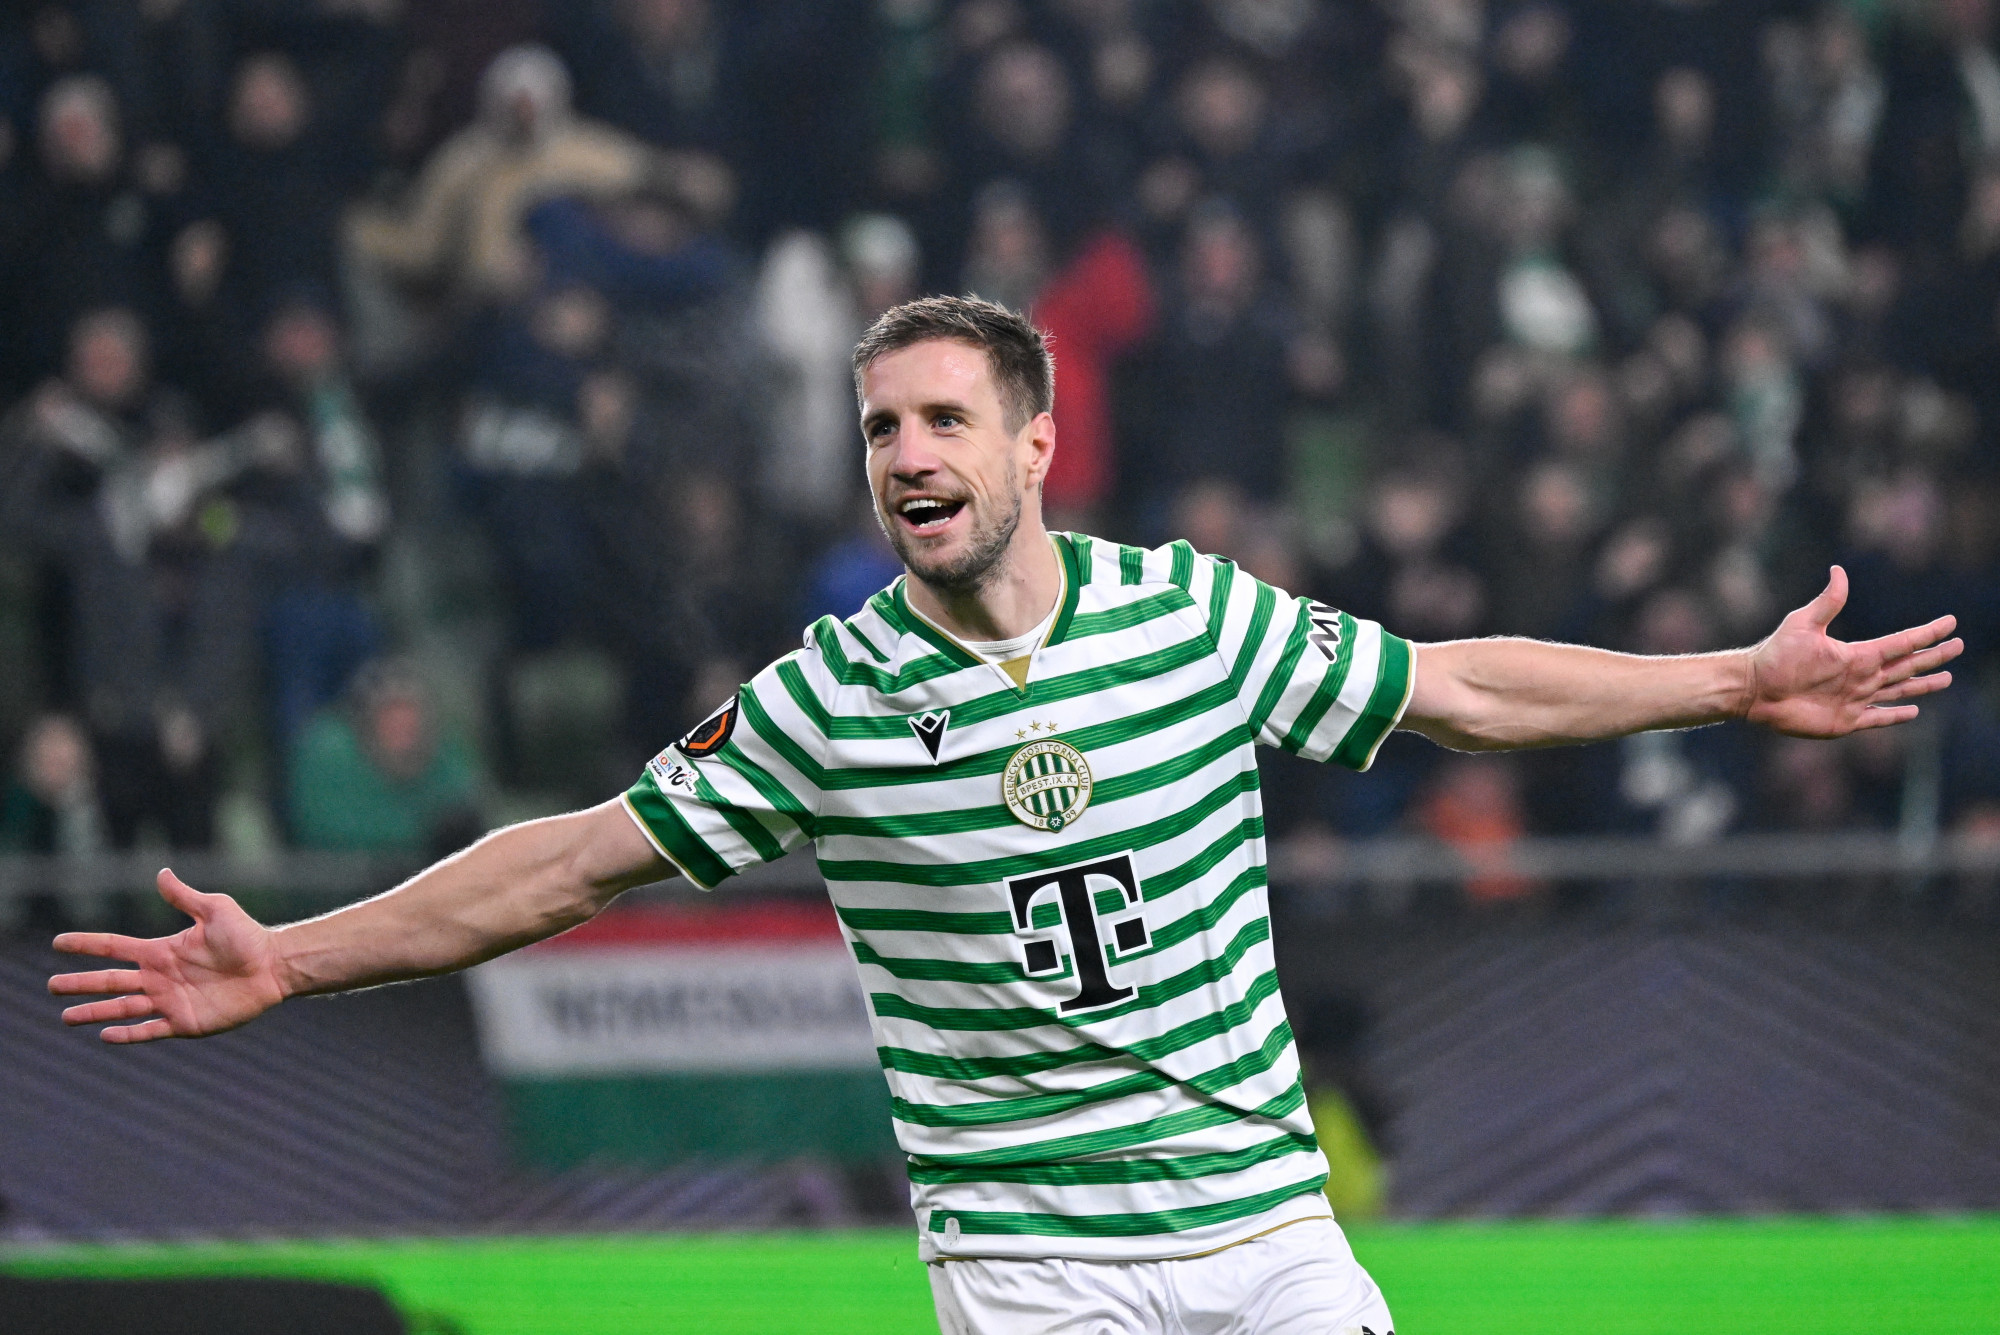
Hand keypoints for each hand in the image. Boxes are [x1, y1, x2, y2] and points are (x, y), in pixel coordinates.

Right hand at [49, 869, 287, 1042]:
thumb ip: (184, 896)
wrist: (273, 967)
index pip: (114, 947)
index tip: (57, 943)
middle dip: (81, 984)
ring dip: (94, 1012)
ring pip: (122, 1009)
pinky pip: (149, 1030)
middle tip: (52, 986)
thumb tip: (161, 872)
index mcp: (161, 951)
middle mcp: (159, 977)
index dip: (86, 945)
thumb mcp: (214, 910)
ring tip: (66, 1017)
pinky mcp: (185, 1022)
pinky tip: (105, 1035)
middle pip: (110, 981)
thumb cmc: (247, 937)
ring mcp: (170, 1001)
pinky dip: (127, 1034)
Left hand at [1743, 566, 1960, 737]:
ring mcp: (1855, 699)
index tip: (1950, 623)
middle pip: (1907, 666)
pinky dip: (1896, 716)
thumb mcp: (1803, 625)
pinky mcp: (1845, 721)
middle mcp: (1861, 676)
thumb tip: (1838, 570)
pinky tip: (1914, 711)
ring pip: (1898, 690)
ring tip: (1946, 679)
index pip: (1901, 643)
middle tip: (1958, 647)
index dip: (1927, 634)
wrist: (1754, 689)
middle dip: (1933, 657)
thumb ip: (1827, 602)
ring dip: (1922, 685)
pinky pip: (1877, 718)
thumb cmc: (1775, 656)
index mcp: (1856, 655)